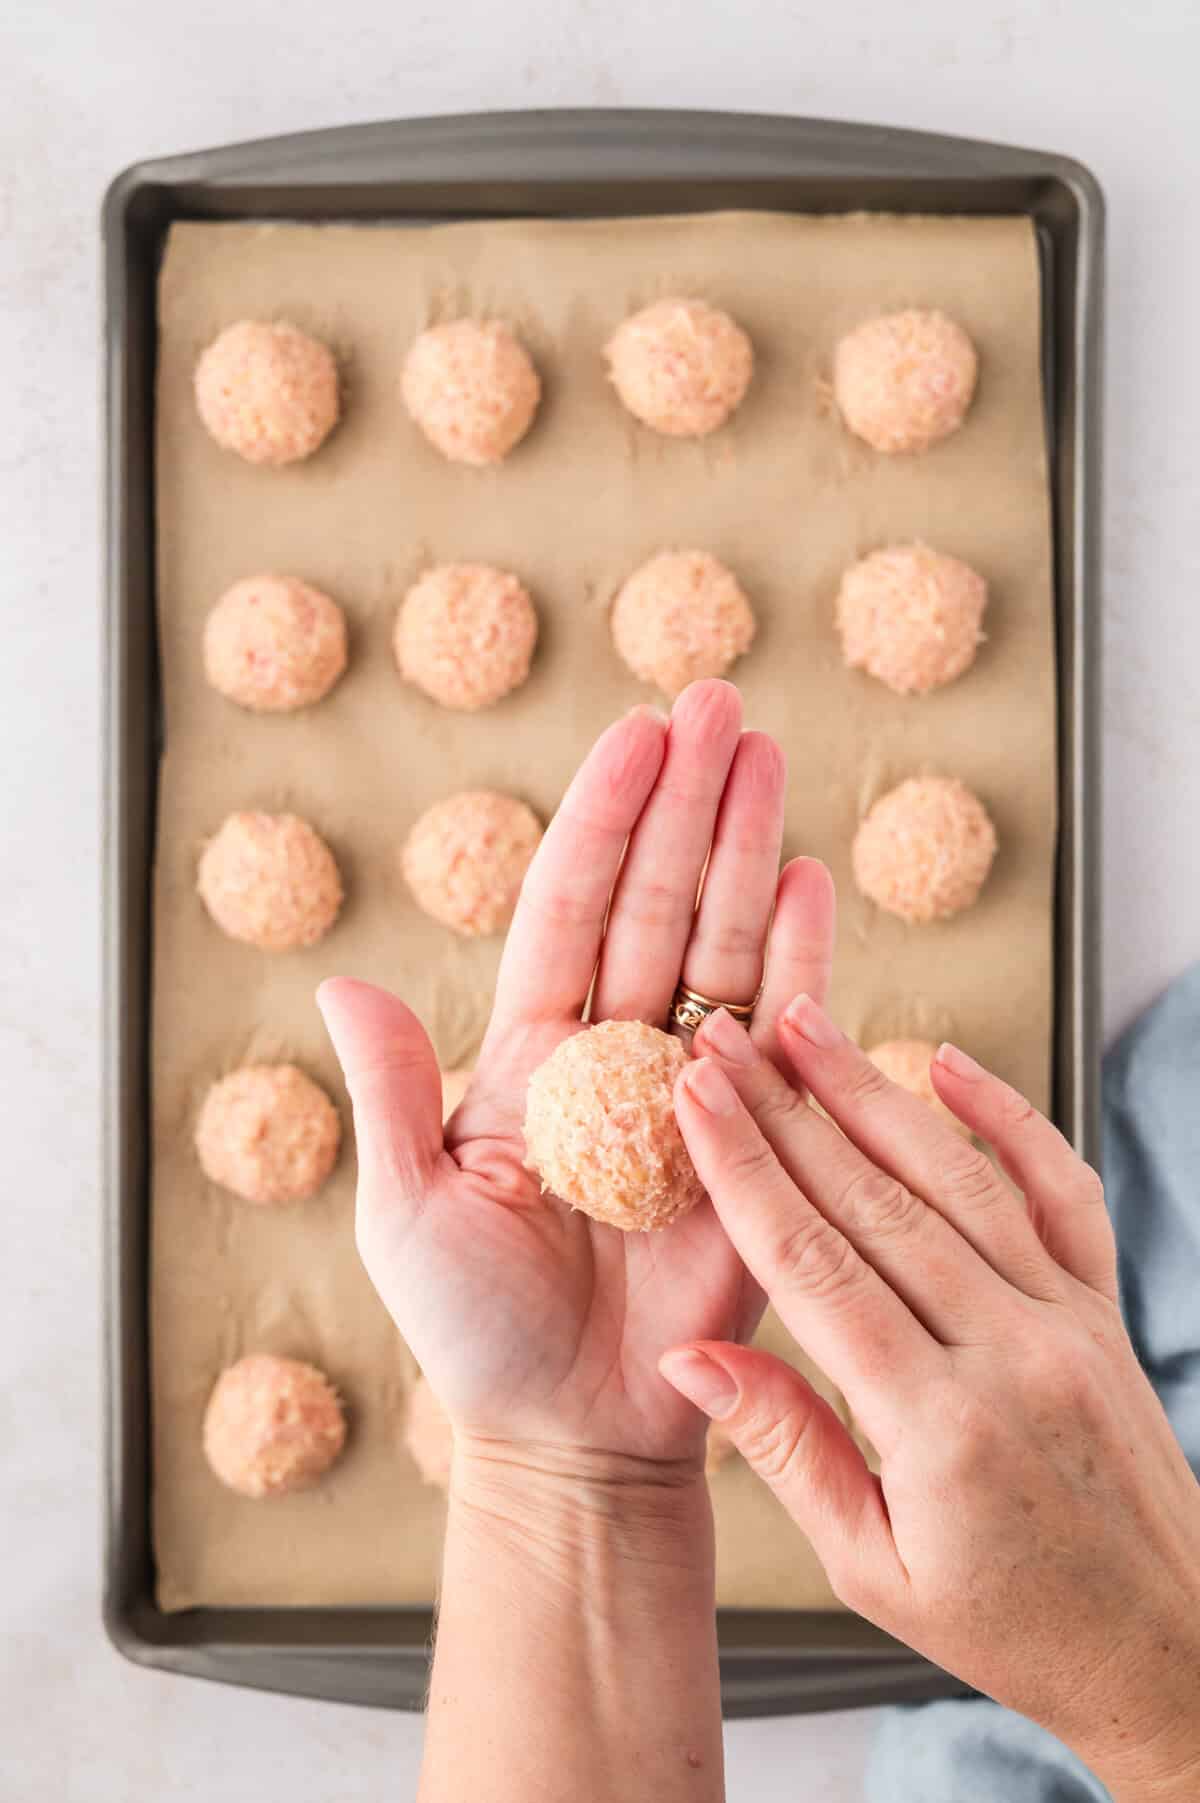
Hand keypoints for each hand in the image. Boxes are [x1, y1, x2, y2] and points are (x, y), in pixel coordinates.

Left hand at [318, 680, 835, 1472]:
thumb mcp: (406, 1211)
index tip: (637, 733)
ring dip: (746, 849)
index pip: (569, 907)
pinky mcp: (756, 1141)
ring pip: (722, 944)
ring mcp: (690, 1090)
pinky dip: (800, 960)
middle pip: (656, 901)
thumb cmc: (475, 1331)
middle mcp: (613, 1052)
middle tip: (722, 702)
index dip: (603, 818)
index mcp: (529, 1053)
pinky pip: (782, 1036)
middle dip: (688, 800)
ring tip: (768, 754)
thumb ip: (394, 1093)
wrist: (570, 1431)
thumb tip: (343, 983)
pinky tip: (806, 879)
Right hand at [660, 999, 1199, 1799]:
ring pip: (958, 1176)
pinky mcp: (1104, 1306)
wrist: (1166, 1645)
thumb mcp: (873, 1569)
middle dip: (786, 1109)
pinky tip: (950, 1064)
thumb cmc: (1012, 1624)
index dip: (745, 1171)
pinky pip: (1061, 1190)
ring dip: (873, 1091)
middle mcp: (1012, 1351)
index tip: (694, 1097)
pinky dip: (1009, 1118)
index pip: (815, 1266)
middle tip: (726, 1037)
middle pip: (875, 1202)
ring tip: (806, 1024)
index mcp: (940, 1425)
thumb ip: (786, 1447)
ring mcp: (1069, 1319)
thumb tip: (689, 1357)